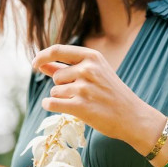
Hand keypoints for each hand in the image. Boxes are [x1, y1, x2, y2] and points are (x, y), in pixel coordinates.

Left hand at [32, 44, 164, 153]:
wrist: (132, 116)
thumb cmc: (112, 94)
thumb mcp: (95, 73)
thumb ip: (66, 67)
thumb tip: (40, 64)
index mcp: (92, 56)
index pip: (58, 50)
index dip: (42, 56)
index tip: (35, 64)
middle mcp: (88, 69)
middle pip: (57, 76)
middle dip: (63, 86)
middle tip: (83, 94)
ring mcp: (85, 88)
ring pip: (55, 91)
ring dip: (63, 98)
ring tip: (84, 102)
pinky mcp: (81, 106)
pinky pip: (52, 103)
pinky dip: (50, 105)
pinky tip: (54, 106)